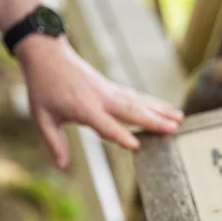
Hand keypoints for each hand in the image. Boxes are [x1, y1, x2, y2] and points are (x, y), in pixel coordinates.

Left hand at [16, 36, 183, 168]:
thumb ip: (53, 142)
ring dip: (160, 110)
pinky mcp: (112, 87)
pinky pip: (136, 96)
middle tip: (174, 129)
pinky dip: (153, 102)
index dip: (120, 136)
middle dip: (154, 120)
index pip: (105, 125)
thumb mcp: (41, 117)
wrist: (47, 54)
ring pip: (139, 102)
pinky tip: (166, 108)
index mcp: (83, 108)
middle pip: (131, 111)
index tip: (136, 146)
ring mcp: (109, 91)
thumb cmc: (43, 88)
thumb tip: (62, 166)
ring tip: (180, 118)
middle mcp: (101, 98)